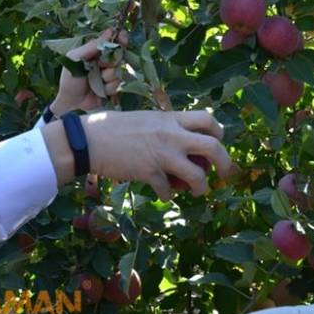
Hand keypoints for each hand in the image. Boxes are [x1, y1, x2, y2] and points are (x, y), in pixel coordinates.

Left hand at [52, 29, 128, 113]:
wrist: (70, 101)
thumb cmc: (69, 78)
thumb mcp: (76, 58)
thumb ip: (91, 46)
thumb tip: (110, 31)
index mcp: (96, 51)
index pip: (113, 41)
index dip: (120, 39)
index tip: (123, 37)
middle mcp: (105, 61)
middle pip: (120, 56)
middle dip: (110, 62)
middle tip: (99, 66)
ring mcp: (110, 74)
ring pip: (119, 71)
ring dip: (107, 77)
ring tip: (94, 81)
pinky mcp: (113, 87)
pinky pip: (118, 84)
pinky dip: (108, 88)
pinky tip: (99, 90)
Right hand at [83, 110, 233, 199]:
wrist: (88, 140)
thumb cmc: (111, 127)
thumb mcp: (144, 119)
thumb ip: (164, 127)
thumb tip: (179, 142)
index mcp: (170, 118)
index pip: (207, 120)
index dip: (218, 133)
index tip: (216, 142)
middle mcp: (172, 135)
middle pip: (214, 147)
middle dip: (226, 163)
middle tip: (224, 173)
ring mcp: (162, 155)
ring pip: (198, 176)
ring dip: (201, 187)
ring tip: (197, 191)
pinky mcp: (150, 173)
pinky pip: (169, 190)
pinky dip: (167, 194)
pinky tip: (161, 193)